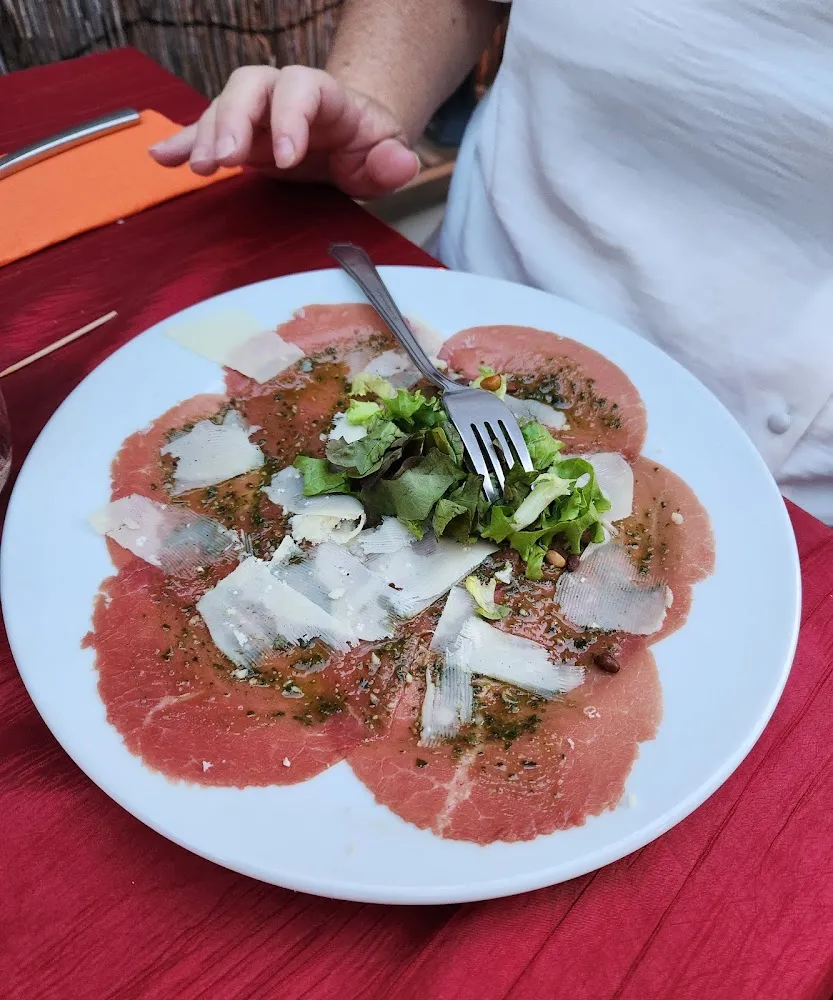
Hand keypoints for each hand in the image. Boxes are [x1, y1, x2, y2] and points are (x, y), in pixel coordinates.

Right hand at [149, 65, 419, 198]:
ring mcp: (255, 113)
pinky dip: (182, 143)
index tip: (286, 158)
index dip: (291, 117)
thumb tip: (400, 162)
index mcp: (325, 96)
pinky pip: (203, 131)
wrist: (349, 140)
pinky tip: (161, 158)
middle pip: (250, 86)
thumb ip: (394, 160)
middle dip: (233, 119)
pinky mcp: (237, 134)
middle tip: (225, 160)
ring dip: (205, 136)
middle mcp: (283, 95)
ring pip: (222, 107)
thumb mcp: (387, 155)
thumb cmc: (367, 147)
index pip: (303, 89)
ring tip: (198, 169)